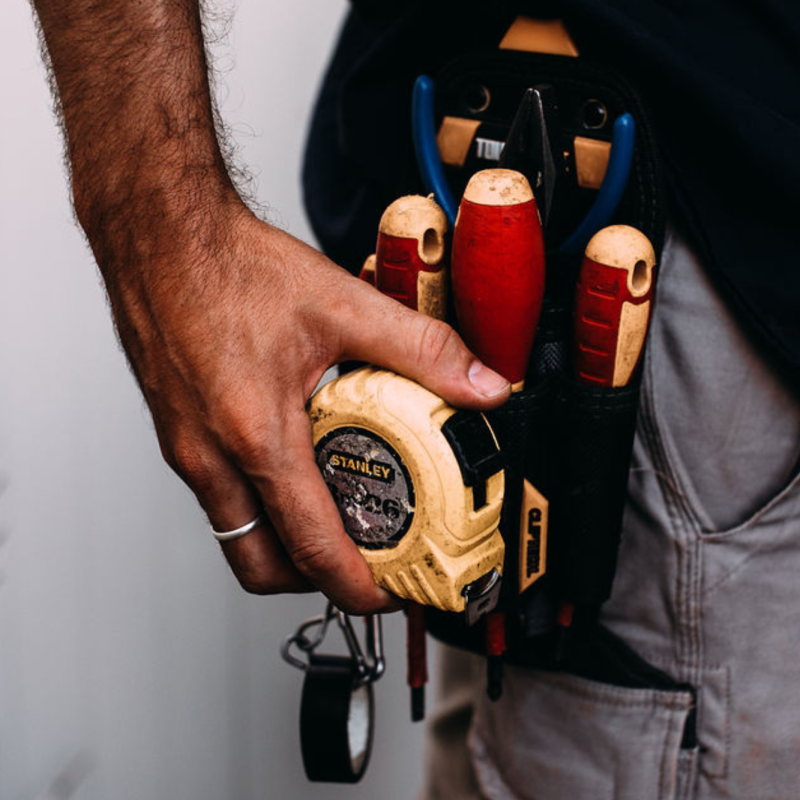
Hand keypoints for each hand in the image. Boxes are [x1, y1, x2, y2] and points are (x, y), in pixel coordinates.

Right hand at [97, 199, 510, 613]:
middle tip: (364, 565)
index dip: (357, 586)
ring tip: (336, 522)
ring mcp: (187, 450)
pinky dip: (263, 507)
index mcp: (254, 433)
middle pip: (261, 565)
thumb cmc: (229, 267)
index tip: (390, 595)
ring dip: (287, 547)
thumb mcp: (342, 306)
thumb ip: (421, 349)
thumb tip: (481, 386)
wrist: (158, 236)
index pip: (310, 545)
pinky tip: (296, 468)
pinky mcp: (179, 435)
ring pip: (237, 536)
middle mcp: (210, 456)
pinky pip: (222, 499)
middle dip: (316, 581)